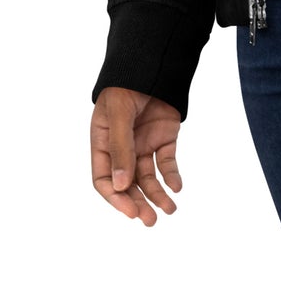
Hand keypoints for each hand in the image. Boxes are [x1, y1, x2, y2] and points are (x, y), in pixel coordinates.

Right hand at [91, 86, 184, 223]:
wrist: (153, 61)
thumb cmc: (126, 85)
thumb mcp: (118, 114)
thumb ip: (120, 148)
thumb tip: (120, 186)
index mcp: (103, 143)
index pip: (104, 179)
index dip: (116, 198)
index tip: (130, 211)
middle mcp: (123, 148)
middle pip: (128, 184)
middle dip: (138, 202)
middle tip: (150, 220)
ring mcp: (143, 143)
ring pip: (148, 177)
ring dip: (157, 194)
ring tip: (170, 209)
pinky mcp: (163, 137)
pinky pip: (167, 162)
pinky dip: (172, 175)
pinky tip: (177, 186)